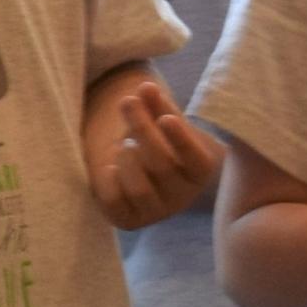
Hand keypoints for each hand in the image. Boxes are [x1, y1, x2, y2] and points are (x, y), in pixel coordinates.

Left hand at [89, 73, 223, 230]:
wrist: (136, 172)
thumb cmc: (155, 141)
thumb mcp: (159, 121)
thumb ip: (155, 105)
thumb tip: (146, 87)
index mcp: (198, 171)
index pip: (197, 160)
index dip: (182, 141)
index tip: (166, 119)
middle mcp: (181, 197)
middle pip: (162, 165)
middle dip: (141, 129)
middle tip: (127, 101)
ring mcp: (155, 212)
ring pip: (139, 188)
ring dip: (126, 158)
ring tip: (124, 145)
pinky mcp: (128, 220)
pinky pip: (114, 202)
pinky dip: (108, 181)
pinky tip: (110, 167)